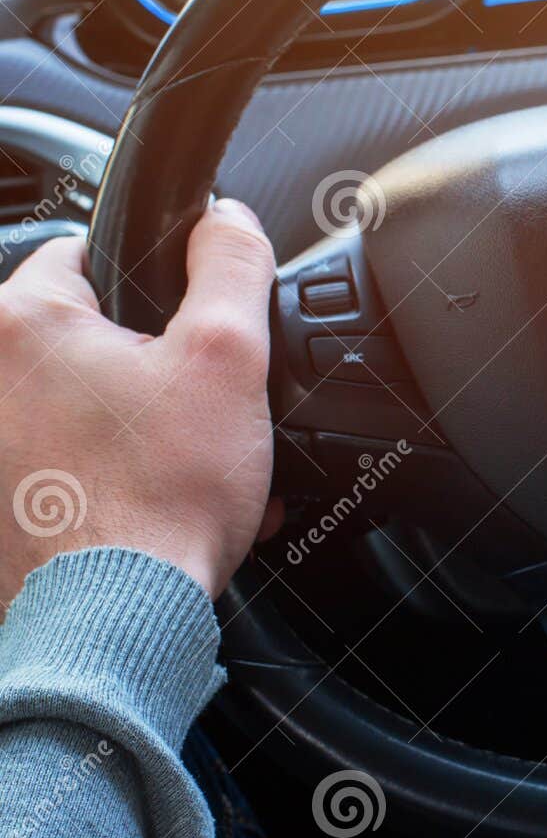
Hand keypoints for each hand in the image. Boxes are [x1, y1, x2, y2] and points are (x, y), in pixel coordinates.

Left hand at [0, 200, 278, 606]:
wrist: (118, 619)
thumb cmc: (160, 498)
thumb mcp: (229, 359)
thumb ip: (232, 267)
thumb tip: (228, 218)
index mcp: (23, 324)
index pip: (87, 252)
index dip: (158, 286)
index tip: (191, 332)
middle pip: (86, 336)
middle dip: (150, 368)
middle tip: (198, 413)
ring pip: (78, 404)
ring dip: (136, 426)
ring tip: (187, 468)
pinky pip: (62, 462)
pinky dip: (108, 475)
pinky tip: (157, 505)